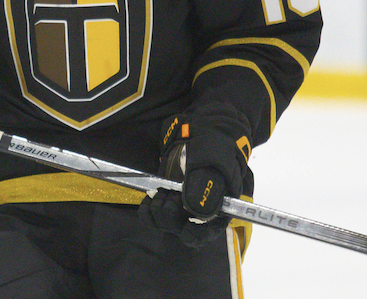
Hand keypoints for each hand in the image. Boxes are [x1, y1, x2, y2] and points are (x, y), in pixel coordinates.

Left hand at [138, 106, 251, 246]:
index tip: (186, 220)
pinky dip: (147, 208)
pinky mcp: (165, 200)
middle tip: (171, 193)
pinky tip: (150, 196)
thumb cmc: (214, 146)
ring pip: (164, 223)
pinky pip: (150, 216)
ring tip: (163, 190)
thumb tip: (198, 210)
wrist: (199, 131)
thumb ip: (208, 183)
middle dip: (172, 212)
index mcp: (219, 210)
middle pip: (180, 230)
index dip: (194, 232)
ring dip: (159, 208)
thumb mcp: (214, 159)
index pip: (204, 235)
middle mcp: (199, 214)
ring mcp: (180, 208)